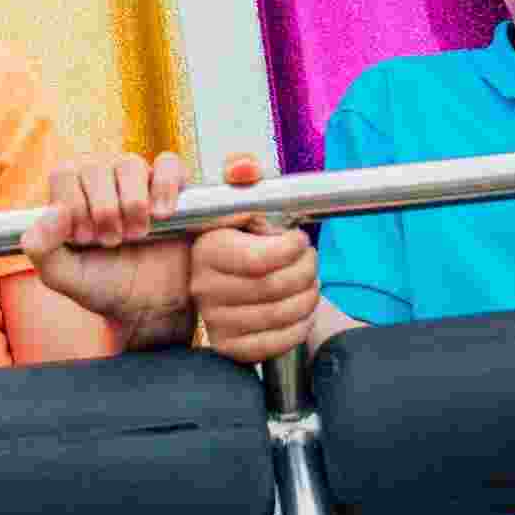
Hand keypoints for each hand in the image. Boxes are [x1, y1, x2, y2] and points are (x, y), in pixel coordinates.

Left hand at [21, 152, 215, 347]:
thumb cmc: (105, 284)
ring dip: (132, 204)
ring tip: (137, 234)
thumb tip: (53, 211)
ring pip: (130, 164)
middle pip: (95, 167)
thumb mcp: (64, 276)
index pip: (64, 173)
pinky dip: (164, 187)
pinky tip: (162, 214)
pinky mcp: (174, 185)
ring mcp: (139, 178)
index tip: (86, 239)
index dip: (74, 205)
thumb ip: (41, 248)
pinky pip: (169, 163)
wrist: (152, 304)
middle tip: (112, 242)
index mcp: (72, 192)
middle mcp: (103, 178)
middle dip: (102, 211)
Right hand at [189, 158, 321, 363]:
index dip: (292, 250)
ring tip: (309, 282)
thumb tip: (245, 167)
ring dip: (309, 297)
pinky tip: (300, 310)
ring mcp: (214, 319)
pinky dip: (300, 327)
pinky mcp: (228, 346)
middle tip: (310, 260)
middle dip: (306, 271)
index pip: (258, 260)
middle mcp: (203, 286)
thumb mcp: (241, 199)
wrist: (234, 278)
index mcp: (206, 249)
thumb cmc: (246, 237)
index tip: (301, 239)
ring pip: (281, 314)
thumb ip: (242, 173)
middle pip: (274, 287)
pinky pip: (276, 343)